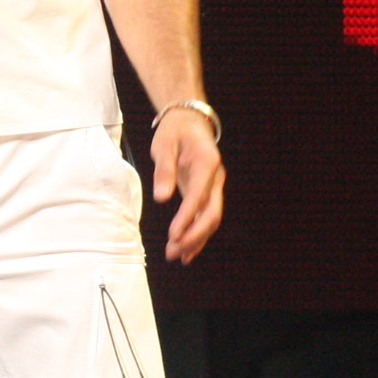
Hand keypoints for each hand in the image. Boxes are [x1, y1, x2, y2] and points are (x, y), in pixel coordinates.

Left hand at [149, 110, 225, 262]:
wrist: (189, 121)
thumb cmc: (175, 131)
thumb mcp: (164, 145)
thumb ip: (164, 170)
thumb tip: (161, 197)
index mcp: (207, 162)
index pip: (199, 195)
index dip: (187, 217)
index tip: (173, 234)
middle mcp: (215, 177)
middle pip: (212, 212)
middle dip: (194, 235)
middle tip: (174, 251)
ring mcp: (214, 186)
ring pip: (211, 218)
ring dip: (196, 239)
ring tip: (177, 255)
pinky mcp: (207, 192)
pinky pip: (205, 217)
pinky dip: (198, 235)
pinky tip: (187, 251)